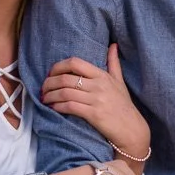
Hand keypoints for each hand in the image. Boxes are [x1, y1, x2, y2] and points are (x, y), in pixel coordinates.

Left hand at [41, 45, 150, 160]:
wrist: (132, 129)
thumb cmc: (123, 105)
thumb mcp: (120, 82)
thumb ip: (114, 63)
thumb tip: (113, 45)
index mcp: (102, 75)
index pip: (75, 63)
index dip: (58, 67)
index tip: (50, 74)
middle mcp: (98, 85)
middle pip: (65, 78)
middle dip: (49, 83)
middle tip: (42, 89)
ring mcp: (96, 100)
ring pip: (64, 92)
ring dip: (50, 96)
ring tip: (44, 99)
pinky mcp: (94, 114)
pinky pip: (69, 107)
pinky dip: (57, 106)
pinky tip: (53, 108)